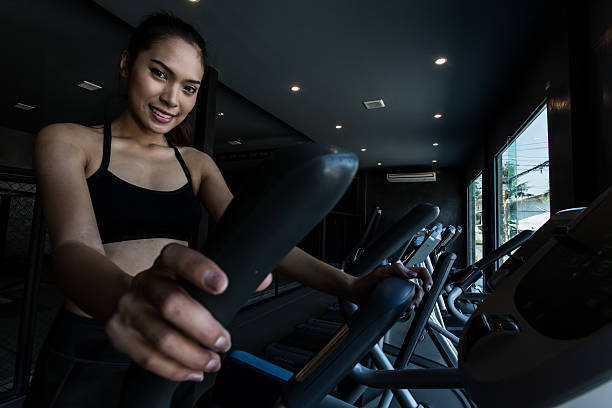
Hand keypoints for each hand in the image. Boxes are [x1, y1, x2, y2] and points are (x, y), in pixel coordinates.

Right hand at [105, 243, 271, 381]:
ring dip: (192, 355)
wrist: (129, 297)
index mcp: (166, 262)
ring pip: (160, 337)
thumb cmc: (174, 287)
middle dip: (203, 328)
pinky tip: (192, 371)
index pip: (178, 257)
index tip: (223, 285)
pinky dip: (173, 369)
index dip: (200, 269)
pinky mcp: (119, 334)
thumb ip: (231, 275)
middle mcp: (145, 282)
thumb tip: (262, 281)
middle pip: (171, 305)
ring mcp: (129, 308)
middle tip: (223, 342)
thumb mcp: (197, 275)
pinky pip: (147, 357)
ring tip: (212, 362)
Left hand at [349, 263, 432, 310]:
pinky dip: (407, 310)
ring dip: (414, 304)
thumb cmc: (366, 282)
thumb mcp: (381, 272)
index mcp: (401, 273)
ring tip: (408, 308)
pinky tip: (403, 311)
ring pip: (414, 298)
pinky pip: (406, 306)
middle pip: (419, 289)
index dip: (427, 279)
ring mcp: (399, 292)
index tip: (427, 287)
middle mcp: (402, 283)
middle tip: (413, 303)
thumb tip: (411, 273)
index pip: (420, 272)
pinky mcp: (395, 301)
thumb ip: (396, 269)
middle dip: (419, 297)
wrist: (356, 293)